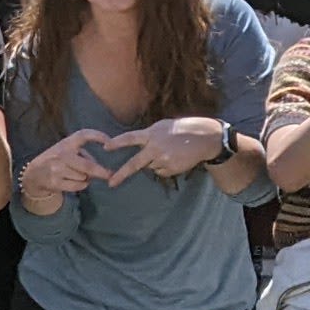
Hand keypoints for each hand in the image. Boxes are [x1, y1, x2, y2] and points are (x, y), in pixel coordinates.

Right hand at [19, 126, 118, 201]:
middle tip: (110, 175)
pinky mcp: (55, 182)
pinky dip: (81, 186)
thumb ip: (81, 154)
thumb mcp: (65, 150)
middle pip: (88, 165)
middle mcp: (62, 154)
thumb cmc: (55, 160)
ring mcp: (57, 168)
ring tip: (76, 176)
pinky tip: (73, 182)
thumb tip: (99, 168)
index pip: (83, 135)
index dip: (98, 136)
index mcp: (66, 143)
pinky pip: (77, 186)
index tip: (110, 142)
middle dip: (101, 172)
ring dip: (86, 179)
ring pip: (84, 177)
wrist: (33, 174)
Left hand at [104, 115, 226, 180]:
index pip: (130, 138)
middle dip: (122, 174)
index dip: (117, 142)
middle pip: (135, 164)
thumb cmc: (184, 129)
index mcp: (152, 134)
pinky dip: (164, 167)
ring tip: (169, 152)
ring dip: (154, 162)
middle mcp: (156, 148)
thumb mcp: (164, 126)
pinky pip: (161, 171)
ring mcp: (164, 160)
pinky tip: (174, 158)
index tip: (105, 147)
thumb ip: (150, 135)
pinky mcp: (172, 169)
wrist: (205, 138)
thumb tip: (139, 144)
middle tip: (111, 183)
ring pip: (150, 167)